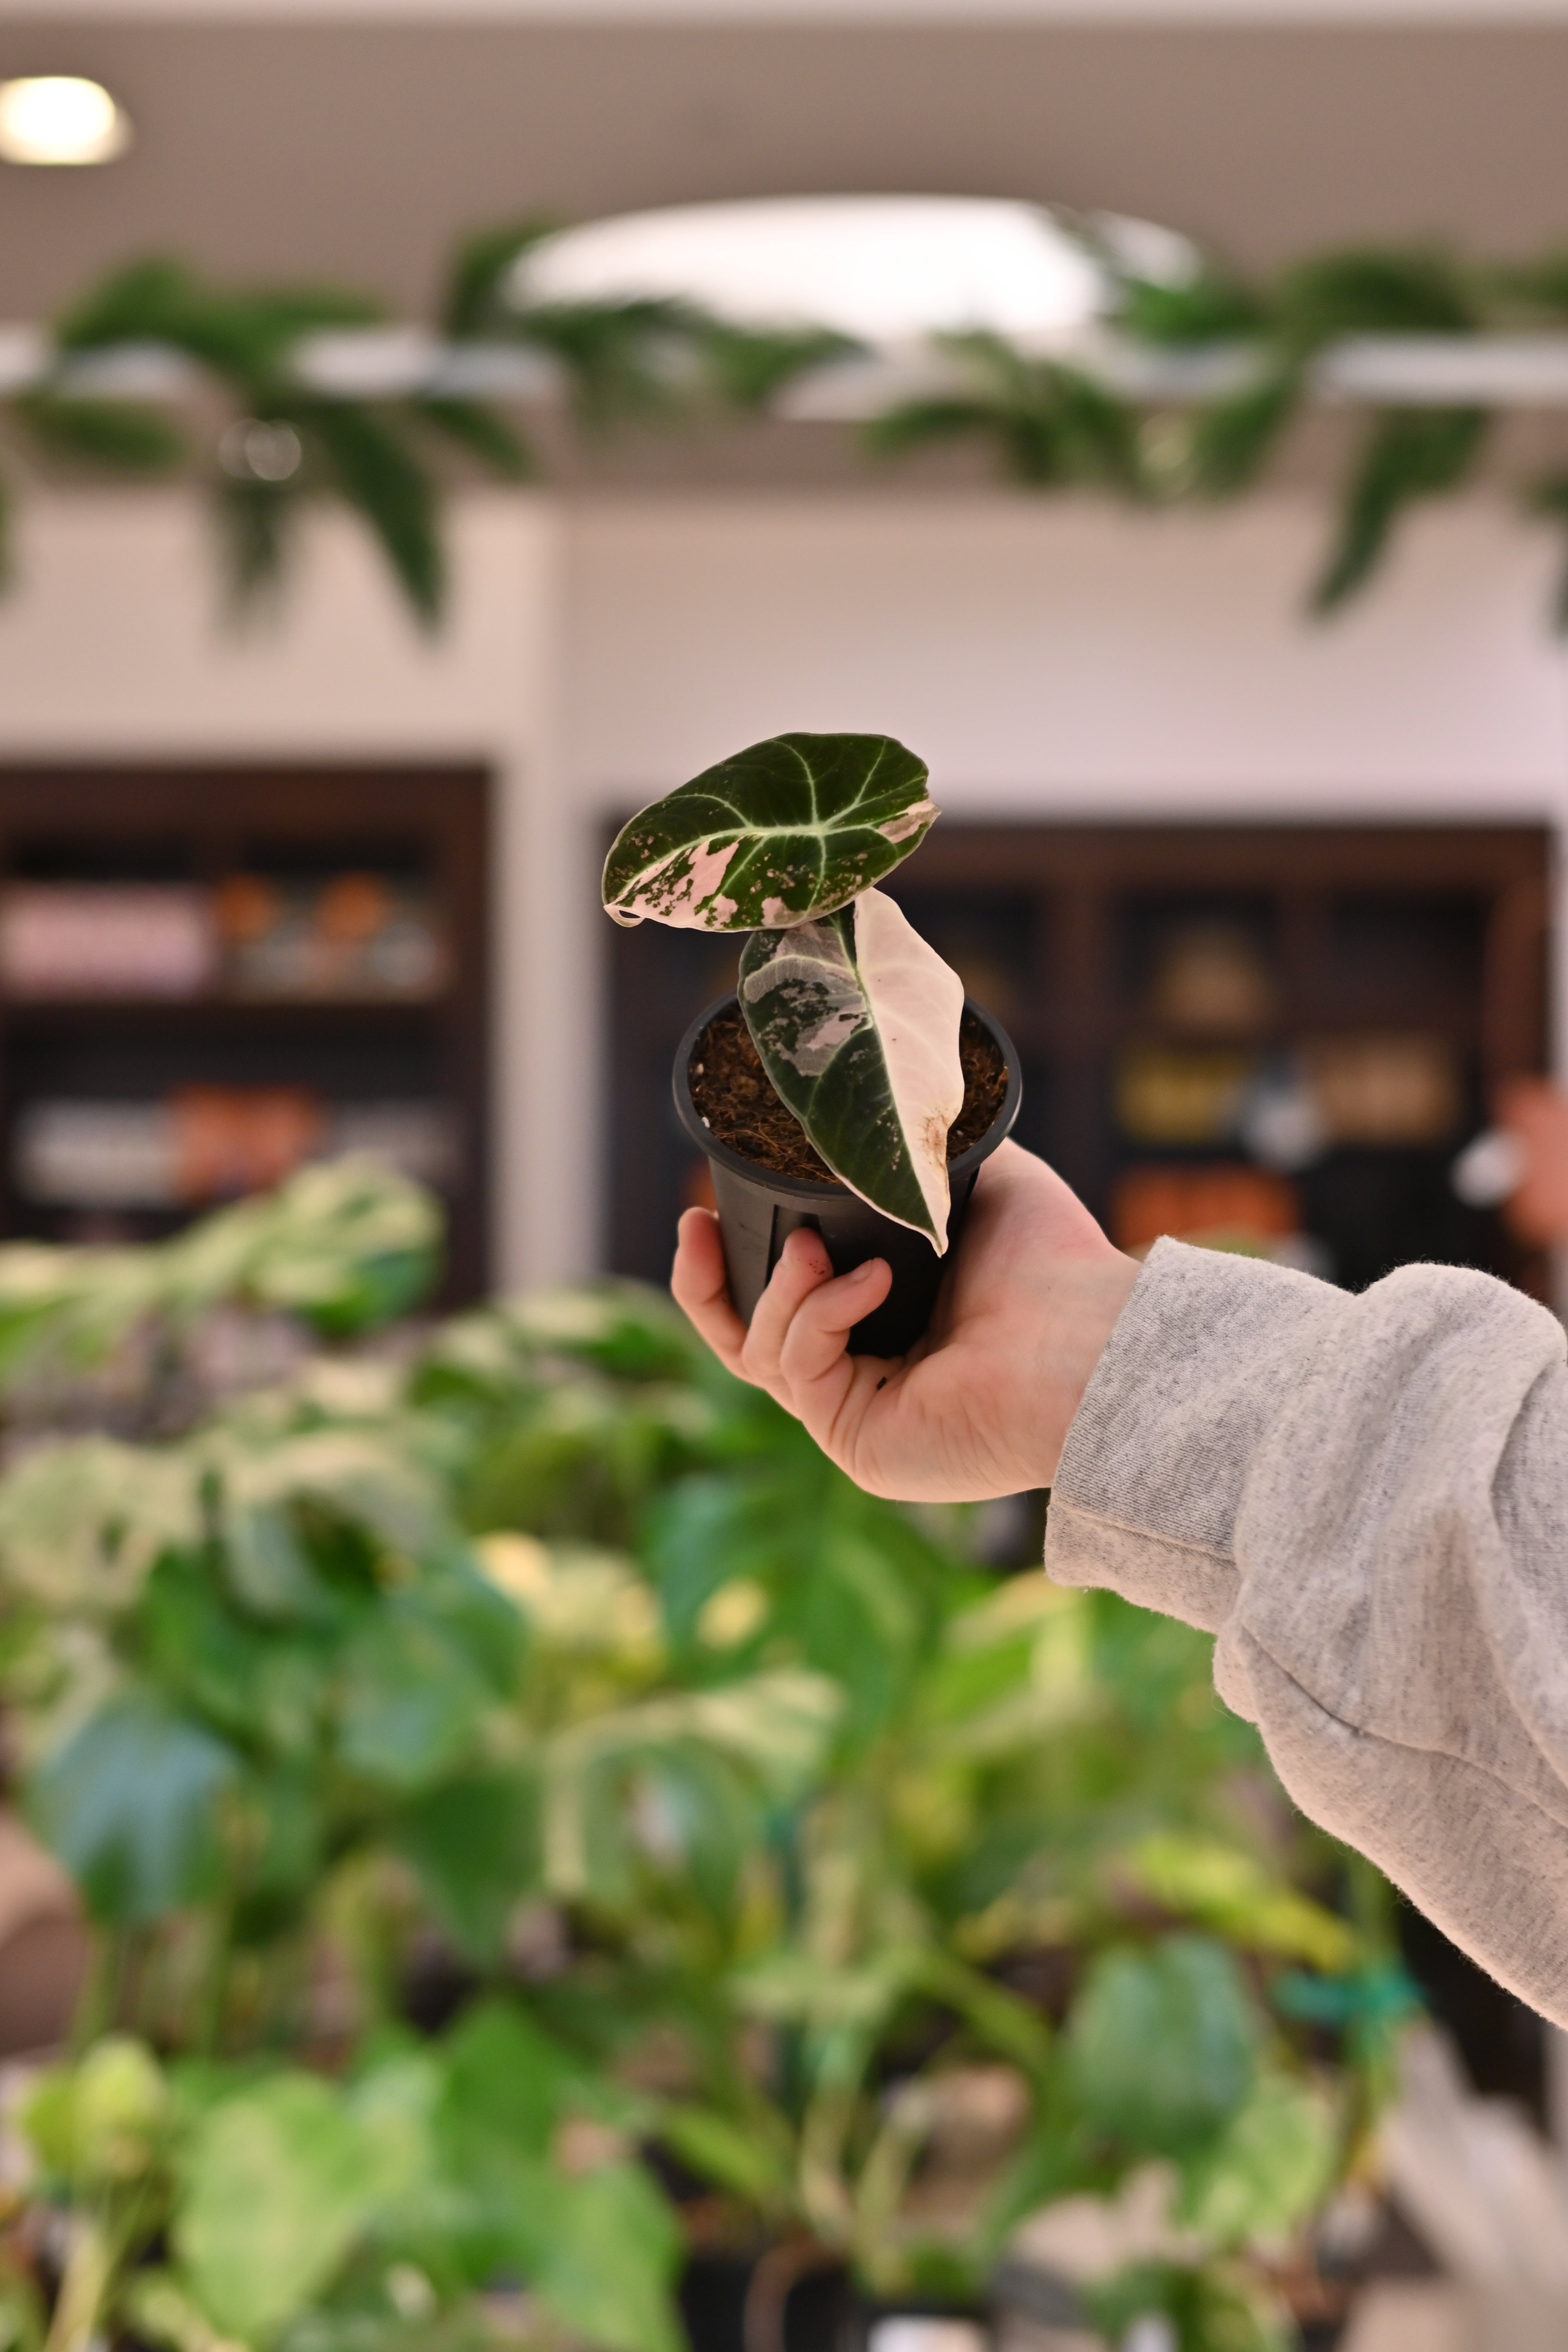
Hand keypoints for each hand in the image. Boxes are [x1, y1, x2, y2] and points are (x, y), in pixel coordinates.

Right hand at [671, 1140, 1139, 1502]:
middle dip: (705, 1286)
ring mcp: (859, 1420)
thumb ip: (918, 1161)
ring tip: (815, 1250)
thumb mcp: (975, 1184)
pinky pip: (800, 1371)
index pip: (785, 1305)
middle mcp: (867, 1379)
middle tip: (692, 1225)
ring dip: (779, 1291)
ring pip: (760, 1355)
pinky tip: (869, 1282)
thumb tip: (877, 1114)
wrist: (1094, 1337)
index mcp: (887, 1328)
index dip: (738, 1263)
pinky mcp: (862, 1447)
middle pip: (745, 1342)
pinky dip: (820, 1316)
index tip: (704, 1210)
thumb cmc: (1057, 1266)